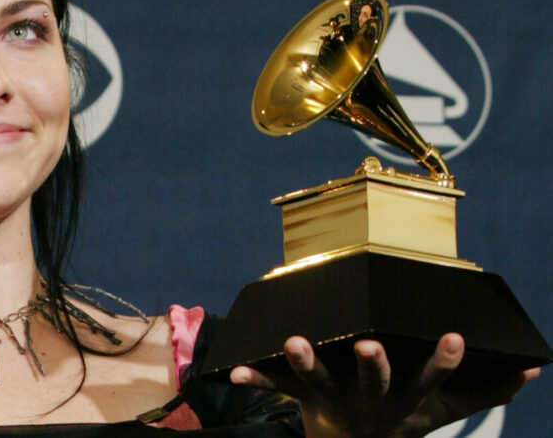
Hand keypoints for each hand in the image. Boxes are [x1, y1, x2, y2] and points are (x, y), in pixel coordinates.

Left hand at [229, 334, 539, 437]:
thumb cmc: (403, 418)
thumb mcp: (445, 411)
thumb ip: (487, 391)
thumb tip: (532, 369)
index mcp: (407, 397)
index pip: (432, 378)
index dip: (444, 360)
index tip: (454, 336)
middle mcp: (371, 398)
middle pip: (374, 380)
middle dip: (373, 363)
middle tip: (368, 343)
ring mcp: (335, 399)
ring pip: (318, 380)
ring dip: (305, 361)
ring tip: (294, 341)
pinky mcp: (303, 398)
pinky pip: (276, 389)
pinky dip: (255, 380)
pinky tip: (232, 373)